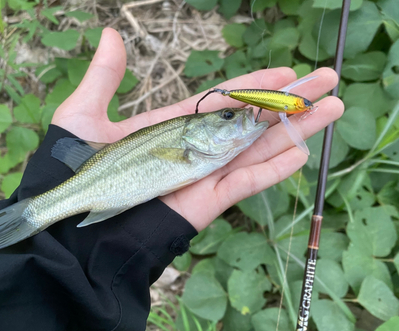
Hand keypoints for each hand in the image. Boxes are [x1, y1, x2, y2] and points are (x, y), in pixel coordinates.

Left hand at [52, 28, 343, 231]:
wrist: (72, 224)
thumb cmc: (72, 170)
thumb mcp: (84, 115)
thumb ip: (104, 78)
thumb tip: (110, 33)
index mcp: (169, 127)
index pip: (220, 101)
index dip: (252, 86)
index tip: (283, 71)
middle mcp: (192, 149)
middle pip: (248, 122)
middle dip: (288, 102)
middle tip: (327, 80)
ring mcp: (201, 176)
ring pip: (256, 149)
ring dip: (293, 130)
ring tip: (331, 109)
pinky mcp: (205, 203)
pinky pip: (245, 183)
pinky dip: (272, 170)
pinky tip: (300, 152)